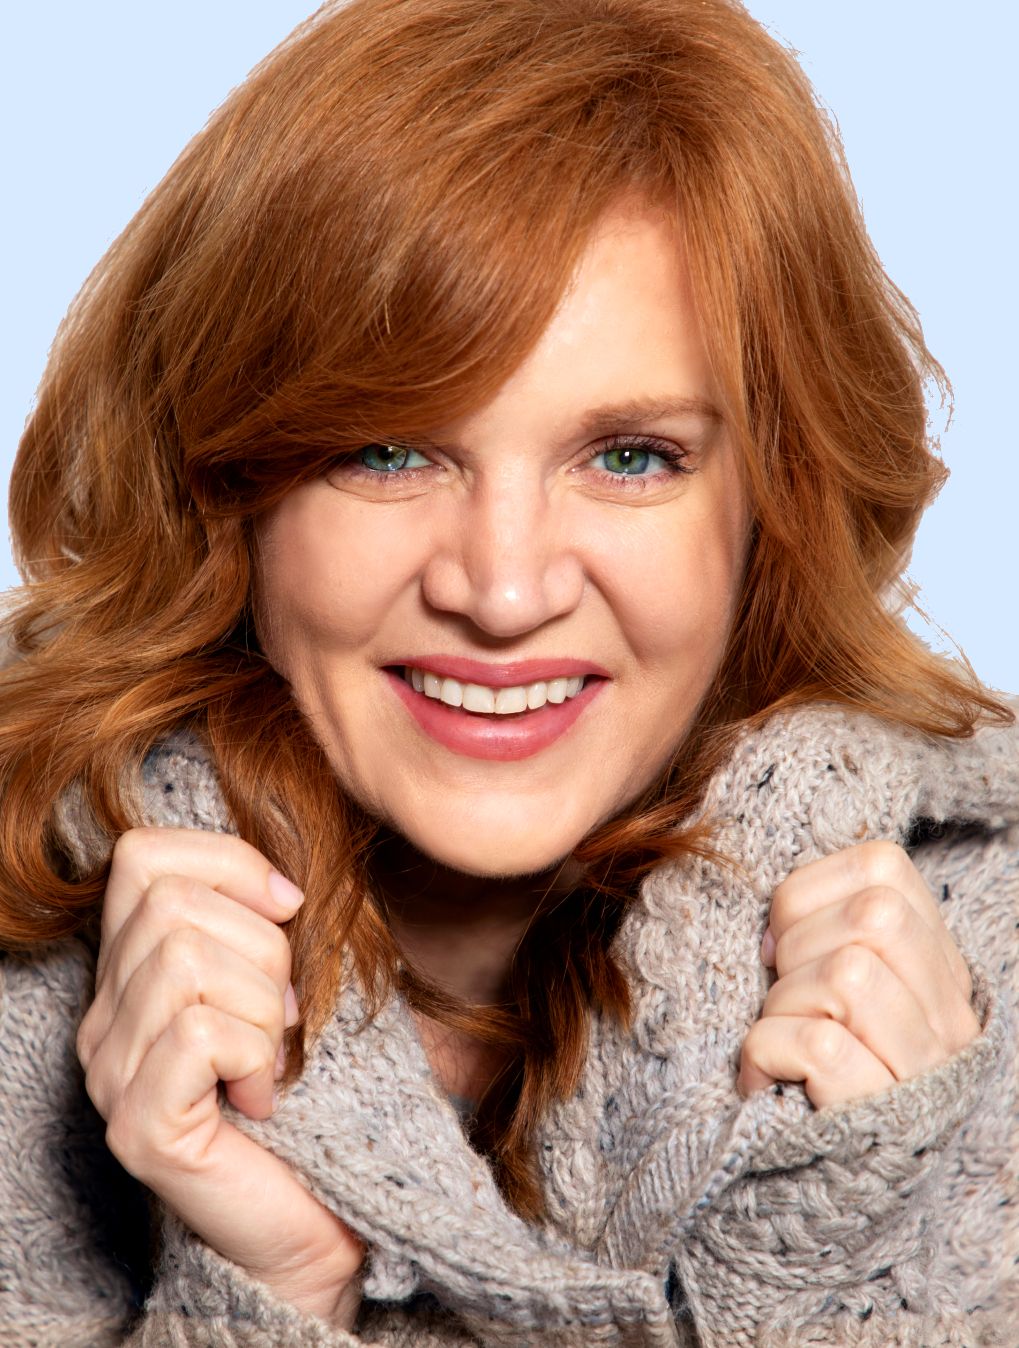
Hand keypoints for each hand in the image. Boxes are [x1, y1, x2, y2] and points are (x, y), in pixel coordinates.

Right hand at [76, 827, 363, 1327]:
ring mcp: (111, 1074)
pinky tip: (264, 1096)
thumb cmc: (314, 1087)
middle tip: (288, 1015)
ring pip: (187, 962)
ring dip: (265, 1006)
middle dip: (262, 948)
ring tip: (276, 1057)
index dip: (227, 861)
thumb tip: (283, 885)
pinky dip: (258, 1054)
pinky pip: (199, 1033)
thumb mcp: (293, 980)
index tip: (289, 908)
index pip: (142, 857)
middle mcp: (103, 1019)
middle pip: (172, 905)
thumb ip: (268, 921)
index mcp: (134, 971)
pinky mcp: (139, 1125)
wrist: (319, 1216)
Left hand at [738, 840, 980, 1106]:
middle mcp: (949, 1018)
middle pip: (874, 915)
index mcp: (937, 969)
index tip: (784, 943)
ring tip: (777, 1039)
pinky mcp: (880, 1119)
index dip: (809, 891)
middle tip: (779, 993)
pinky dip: (766, 1051)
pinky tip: (763, 1077)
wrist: (823, 1200)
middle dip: (797, 943)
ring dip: (782, 1002)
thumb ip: (824, 935)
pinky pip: (816, 1046)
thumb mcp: (832, 993)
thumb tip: (771, 923)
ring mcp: (924, 1072)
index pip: (883, 868)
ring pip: (848, 974)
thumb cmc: (812, 1074)